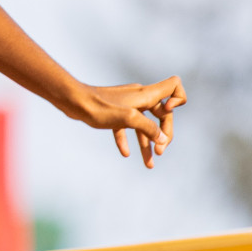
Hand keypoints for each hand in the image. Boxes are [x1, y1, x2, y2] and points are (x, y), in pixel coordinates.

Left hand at [71, 77, 186, 168]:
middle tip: (159, 152)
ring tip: (149, 164)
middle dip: (163, 133)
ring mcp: (126, 105)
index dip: (179, 99)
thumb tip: (162, 138)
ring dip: (147, 144)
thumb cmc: (98, 107)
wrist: (72, 101)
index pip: (174, 86)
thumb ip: (148, 128)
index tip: (168, 113)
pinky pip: (126, 127)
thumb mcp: (128, 119)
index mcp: (146, 94)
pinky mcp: (113, 113)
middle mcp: (139, 98)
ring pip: (143, 125)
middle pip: (162, 114)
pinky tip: (125, 153)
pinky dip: (127, 140)